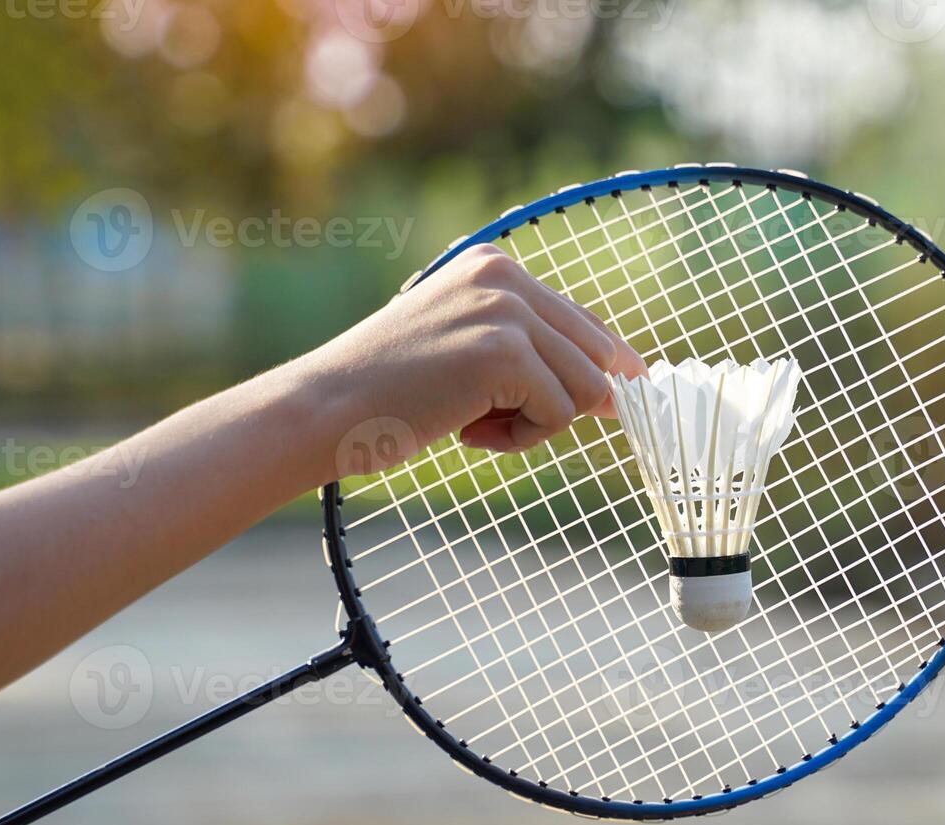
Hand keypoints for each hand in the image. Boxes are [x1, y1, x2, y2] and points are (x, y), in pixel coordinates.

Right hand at [302, 243, 647, 475]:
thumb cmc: (389, 393)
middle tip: (501, 422)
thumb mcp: (465, 350)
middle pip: (597, 354)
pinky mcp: (505, 354)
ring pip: (585, 388)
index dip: (600, 370)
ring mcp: (506, 312)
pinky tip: (468, 432)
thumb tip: (619, 384)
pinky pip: (560, 415)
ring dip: (539, 423)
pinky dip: (522, 439)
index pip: (584, 322)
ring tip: (473, 424)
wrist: (325, 410)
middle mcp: (505, 277)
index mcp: (495, 266)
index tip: (616, 399)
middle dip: (567, 400)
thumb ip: (529, 351)